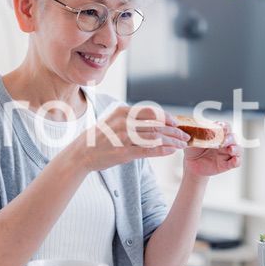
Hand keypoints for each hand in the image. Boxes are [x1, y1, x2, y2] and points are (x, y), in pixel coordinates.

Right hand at [70, 105, 191, 171]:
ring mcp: (123, 137)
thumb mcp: (112, 121)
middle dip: (173, 130)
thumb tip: (151, 121)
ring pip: (155, 137)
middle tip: (184, 135)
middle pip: (156, 124)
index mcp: (121, 111)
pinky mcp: (123, 152)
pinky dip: (162, 150)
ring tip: (182, 144)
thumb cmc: (98, 138)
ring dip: (172, 141)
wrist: (80, 154)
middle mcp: (123, 122)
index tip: (176, 122)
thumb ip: (130, 119)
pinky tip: (171, 151)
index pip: (150, 111)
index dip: (166, 117)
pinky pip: (148, 150)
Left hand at [182, 122, 241, 176]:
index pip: (226, 127)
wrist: (191, 164)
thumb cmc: (193, 149)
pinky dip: (237, 161)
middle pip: (233, 137)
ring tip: (230, 150)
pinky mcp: (227, 164)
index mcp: (218, 134)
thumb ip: (197, 133)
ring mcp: (227, 154)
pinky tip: (234, 160)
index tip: (220, 126)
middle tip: (222, 142)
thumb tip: (197, 126)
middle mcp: (225, 143)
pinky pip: (237, 162)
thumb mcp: (193, 140)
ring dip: (236, 149)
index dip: (224, 126)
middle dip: (230, 138)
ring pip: (239, 149)